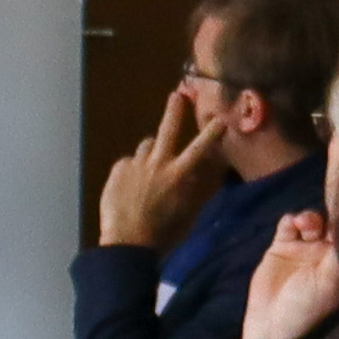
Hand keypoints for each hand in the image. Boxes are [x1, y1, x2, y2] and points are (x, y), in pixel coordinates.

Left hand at [104, 85, 231, 250]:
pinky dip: (131, 171)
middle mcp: (157, 164)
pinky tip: (130, 188)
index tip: (221, 119)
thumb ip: (190, 189)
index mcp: (178, 175)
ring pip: (146, 147)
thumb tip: (194, 174)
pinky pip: (128, 163)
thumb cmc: (162, 235)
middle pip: (167, 130)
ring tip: (148, 172)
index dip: (211, 133)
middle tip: (177, 95)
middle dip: (174, 110)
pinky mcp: (118, 170)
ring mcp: (135, 165)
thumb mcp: (186, 213)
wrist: (127, 243)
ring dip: (150, 154)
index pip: (199, 148)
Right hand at [234, 203, 338, 338]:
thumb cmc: (307, 308)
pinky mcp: (281, 248)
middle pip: (330, 225)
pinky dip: (290, 220)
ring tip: (305, 223)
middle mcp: (324, 255)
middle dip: (329, 218)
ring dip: (309, 218)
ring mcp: (303, 250)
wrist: (272, 325)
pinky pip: (287, 225)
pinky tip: (292, 224)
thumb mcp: (329, 282)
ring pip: (310, 222)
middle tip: (323, 221)